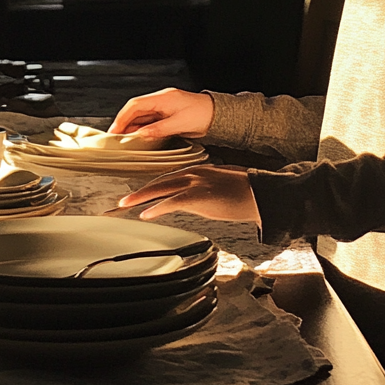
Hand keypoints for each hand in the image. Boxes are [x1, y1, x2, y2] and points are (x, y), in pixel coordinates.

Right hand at [108, 88, 213, 139]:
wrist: (218, 114)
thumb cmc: (203, 115)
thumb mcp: (180, 124)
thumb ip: (159, 129)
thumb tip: (141, 134)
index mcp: (163, 98)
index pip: (135, 105)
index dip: (122, 117)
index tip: (114, 130)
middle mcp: (161, 100)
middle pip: (135, 109)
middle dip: (124, 123)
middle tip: (115, 138)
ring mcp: (163, 106)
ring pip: (141, 115)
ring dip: (132, 126)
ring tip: (125, 140)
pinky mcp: (167, 113)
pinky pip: (149, 119)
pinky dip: (142, 128)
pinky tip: (139, 136)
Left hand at [117, 165, 260, 224]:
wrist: (261, 193)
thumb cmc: (247, 192)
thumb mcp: (222, 186)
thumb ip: (205, 190)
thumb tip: (196, 200)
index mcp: (200, 170)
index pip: (170, 177)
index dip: (153, 186)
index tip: (141, 193)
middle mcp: (194, 173)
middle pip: (160, 181)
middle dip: (140, 191)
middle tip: (123, 200)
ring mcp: (196, 183)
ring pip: (161, 188)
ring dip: (141, 197)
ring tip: (125, 204)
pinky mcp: (199, 196)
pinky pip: (172, 202)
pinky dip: (156, 208)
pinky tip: (146, 213)